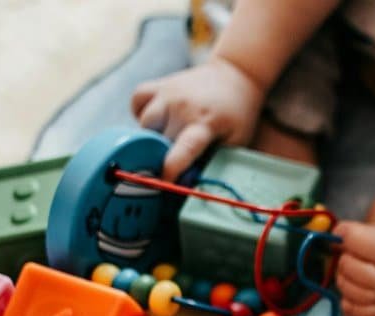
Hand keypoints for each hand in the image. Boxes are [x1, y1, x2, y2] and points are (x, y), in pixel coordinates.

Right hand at [131, 57, 264, 179]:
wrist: (236, 74)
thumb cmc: (237, 114)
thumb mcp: (235, 141)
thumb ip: (212, 160)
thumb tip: (185, 182)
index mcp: (206, 123)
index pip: (184, 149)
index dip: (171, 168)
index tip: (164, 182)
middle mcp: (183, 106)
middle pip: (159, 140)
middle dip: (163, 155)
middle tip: (175, 159)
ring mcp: (168, 93)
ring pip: (144, 123)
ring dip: (151, 135)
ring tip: (169, 138)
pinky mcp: (159, 84)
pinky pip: (137, 100)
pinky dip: (140, 112)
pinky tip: (157, 119)